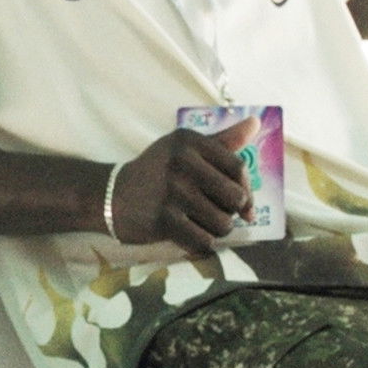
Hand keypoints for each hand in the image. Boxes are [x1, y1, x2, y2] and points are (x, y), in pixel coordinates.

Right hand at [107, 119, 257, 253]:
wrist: (111, 196)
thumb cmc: (155, 171)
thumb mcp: (183, 148)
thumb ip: (221, 139)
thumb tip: (256, 122)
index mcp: (188, 141)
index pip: (237, 167)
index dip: (246, 188)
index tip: (244, 203)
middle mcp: (181, 163)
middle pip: (235, 197)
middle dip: (232, 212)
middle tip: (219, 213)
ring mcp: (173, 192)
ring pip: (223, 223)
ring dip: (218, 230)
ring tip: (203, 224)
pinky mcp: (164, 220)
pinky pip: (204, 241)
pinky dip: (203, 244)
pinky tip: (192, 236)